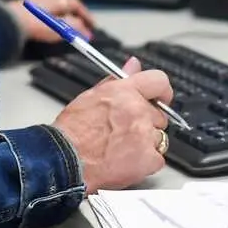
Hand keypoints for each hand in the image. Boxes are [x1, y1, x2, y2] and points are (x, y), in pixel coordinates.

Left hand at [11, 0, 95, 42]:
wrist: (6, 24)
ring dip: (61, 23)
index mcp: (54, 0)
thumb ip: (74, 28)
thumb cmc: (31, 23)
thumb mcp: (59, 28)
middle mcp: (42, 0)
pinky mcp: (20, 15)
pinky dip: (48, 25)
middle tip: (79, 30)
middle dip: (73, 18)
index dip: (85, 14)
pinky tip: (45, 34)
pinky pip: (39, 18)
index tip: (90, 24)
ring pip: (51, 13)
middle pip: (63, 7)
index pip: (75, 3)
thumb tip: (85, 31)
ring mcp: (30, 7)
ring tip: (64, 34)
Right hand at [52, 57, 174, 193]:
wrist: (66, 161)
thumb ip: (118, 80)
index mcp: (125, 92)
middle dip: (147, 123)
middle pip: (159, 115)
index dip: (161, 91)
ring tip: (121, 148)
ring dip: (145, 143)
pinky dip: (145, 163)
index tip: (160, 98)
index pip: (159, 81)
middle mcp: (138, 111)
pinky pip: (157, 158)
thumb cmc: (73, 132)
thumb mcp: (92, 96)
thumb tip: (133, 64)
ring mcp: (145, 135)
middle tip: (125, 131)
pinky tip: (125, 161)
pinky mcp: (149, 159)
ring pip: (158, 138)